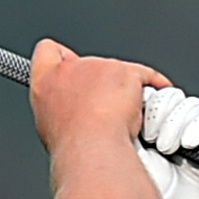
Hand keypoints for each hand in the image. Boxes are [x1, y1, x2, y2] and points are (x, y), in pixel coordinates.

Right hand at [29, 39, 169, 154]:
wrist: (92, 147)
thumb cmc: (73, 144)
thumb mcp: (52, 125)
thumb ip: (60, 105)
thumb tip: (71, 109)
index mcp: (46, 81)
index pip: (48, 51)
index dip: (62, 57)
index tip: (72, 66)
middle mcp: (70, 69)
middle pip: (89, 63)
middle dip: (100, 80)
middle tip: (103, 105)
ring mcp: (99, 67)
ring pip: (116, 70)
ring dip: (123, 87)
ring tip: (122, 116)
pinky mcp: (125, 71)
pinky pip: (145, 75)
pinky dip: (152, 85)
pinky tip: (149, 101)